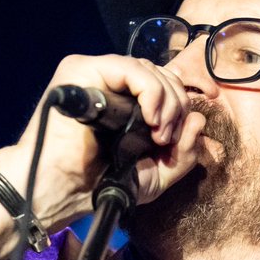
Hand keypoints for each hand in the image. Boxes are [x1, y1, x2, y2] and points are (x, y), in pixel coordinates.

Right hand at [0, 54, 206, 259]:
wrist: (61, 190)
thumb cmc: (98, 184)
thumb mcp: (152, 176)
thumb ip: (181, 154)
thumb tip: (198, 122)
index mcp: (124, 101)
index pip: (163, 86)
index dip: (180, 104)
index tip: (181, 134)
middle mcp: (110, 83)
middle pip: (161, 75)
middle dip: (177, 105)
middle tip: (168, 138)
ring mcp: (95, 74)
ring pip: (149, 69)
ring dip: (167, 101)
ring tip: (159, 132)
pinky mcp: (83, 70)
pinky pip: (131, 68)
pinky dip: (151, 91)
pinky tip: (151, 117)